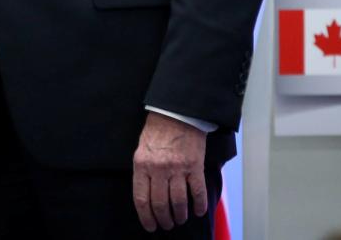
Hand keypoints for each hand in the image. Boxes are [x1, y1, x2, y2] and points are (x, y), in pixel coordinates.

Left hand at [132, 111, 207, 231]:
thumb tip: (146, 194)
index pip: (141, 199)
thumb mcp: (141, 149)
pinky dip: (199, 205)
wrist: (176, 113)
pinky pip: (197, 192)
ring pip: (178, 202)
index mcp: (142, 165)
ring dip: (180, 215)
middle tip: (166, 225)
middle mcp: (158, 169)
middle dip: (163, 219)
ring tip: (180, 220)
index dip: (146, 217)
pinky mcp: (194, 166)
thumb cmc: (157, 131)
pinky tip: (198, 212)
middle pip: (160, 204)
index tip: (150, 226)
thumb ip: (143, 171)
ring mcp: (177, 168)